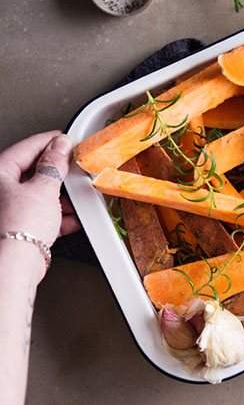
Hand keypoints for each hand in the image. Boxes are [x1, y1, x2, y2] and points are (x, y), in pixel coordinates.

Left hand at [0, 131, 79, 267]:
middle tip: (73, 168)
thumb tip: (60, 146)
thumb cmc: (19, 227)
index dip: (49, 142)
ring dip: (60, 197)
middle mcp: (1, 191)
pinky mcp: (20, 228)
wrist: (17, 265)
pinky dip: (58, 216)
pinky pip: (43, 215)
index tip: (66, 139)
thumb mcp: (43, 188)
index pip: (26, 148)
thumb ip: (54, 165)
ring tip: (76, 198)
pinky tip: (71, 219)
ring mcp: (10, 210)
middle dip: (57, 173)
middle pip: (33, 172)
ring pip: (40, 195)